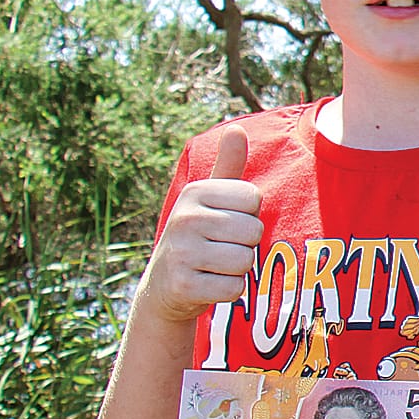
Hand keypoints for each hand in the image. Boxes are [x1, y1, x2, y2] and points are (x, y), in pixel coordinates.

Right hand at [140, 127, 261, 324]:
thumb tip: (236, 127)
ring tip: (213, 265)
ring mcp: (181, 253)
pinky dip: (228, 290)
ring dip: (237, 269)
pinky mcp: (183, 286)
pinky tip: (207, 284)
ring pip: (245, 261)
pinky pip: (234, 288)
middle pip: (253, 231)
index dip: (248, 215)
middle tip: (219, 247)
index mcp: (195, 192)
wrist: (164, 287)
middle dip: (244, 244)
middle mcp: (184, 218)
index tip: (225, 222)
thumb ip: (228, 166)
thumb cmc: (198, 235)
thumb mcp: (209, 199)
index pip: (254, 199)